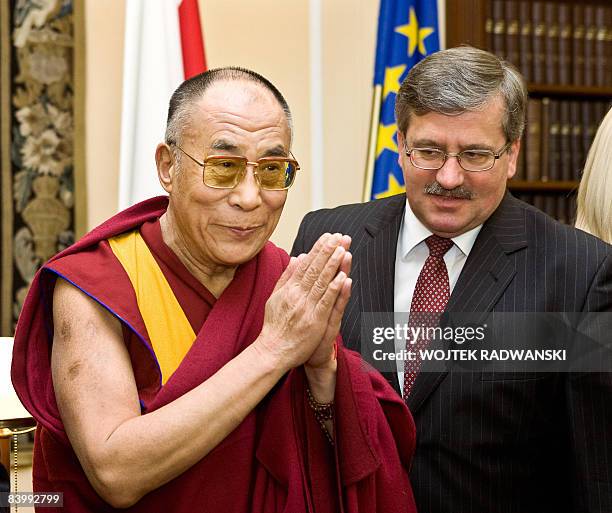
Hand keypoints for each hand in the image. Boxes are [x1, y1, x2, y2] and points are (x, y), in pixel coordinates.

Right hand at [255, 233, 350, 371]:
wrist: (273, 351)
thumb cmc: (275, 326)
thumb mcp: (276, 297)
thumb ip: (287, 277)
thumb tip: (297, 258)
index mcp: (289, 289)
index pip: (306, 264)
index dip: (318, 249)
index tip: (328, 237)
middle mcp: (297, 295)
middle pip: (315, 269)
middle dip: (328, 251)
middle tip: (339, 237)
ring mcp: (306, 308)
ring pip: (322, 282)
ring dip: (333, 265)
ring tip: (342, 249)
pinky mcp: (315, 321)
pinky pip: (326, 302)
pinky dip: (335, 289)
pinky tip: (343, 277)